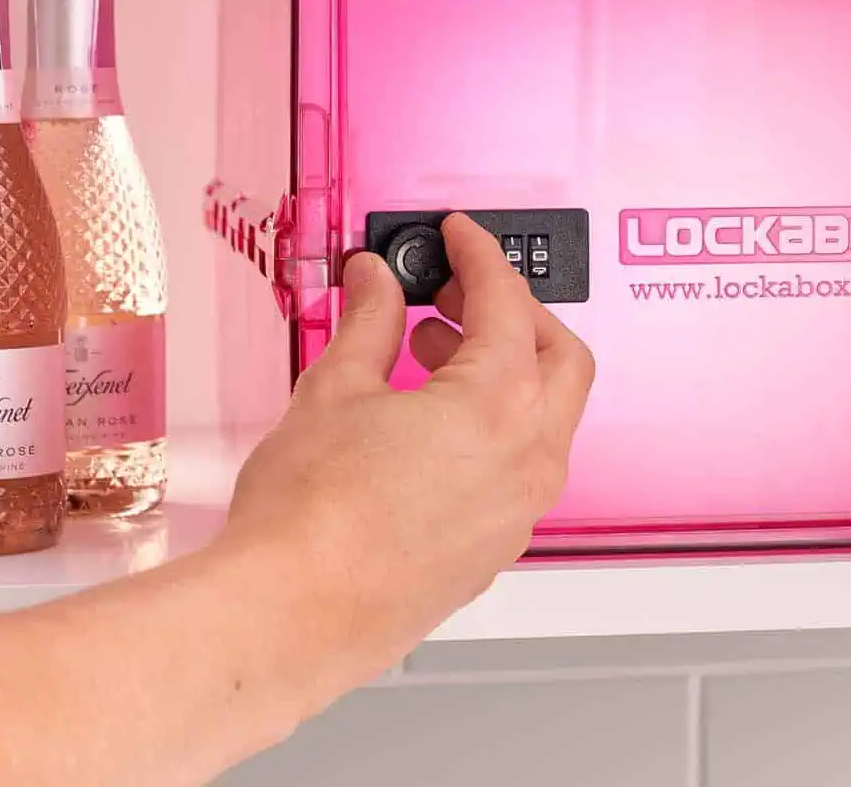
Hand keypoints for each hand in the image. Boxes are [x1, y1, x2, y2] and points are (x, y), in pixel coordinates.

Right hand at [223, 213, 594, 687]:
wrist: (290, 612)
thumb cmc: (311, 518)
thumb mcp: (336, 387)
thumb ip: (369, 321)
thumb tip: (377, 284)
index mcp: (501, 404)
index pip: (507, 302)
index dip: (479, 255)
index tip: (459, 236)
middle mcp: (530, 459)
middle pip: (559, 358)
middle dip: (515, 314)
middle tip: (457, 293)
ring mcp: (519, 511)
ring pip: (546, 419)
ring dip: (505, 373)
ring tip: (432, 354)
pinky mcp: (494, 549)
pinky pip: (518, 469)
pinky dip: (493, 429)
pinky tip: (431, 423)